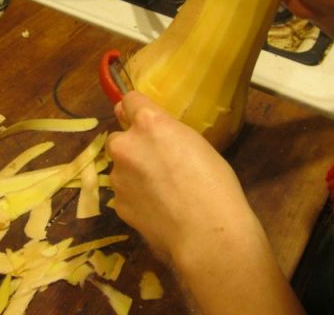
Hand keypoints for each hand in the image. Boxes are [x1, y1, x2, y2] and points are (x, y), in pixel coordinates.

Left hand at [106, 91, 253, 259]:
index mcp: (150, 123)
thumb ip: (169, 135)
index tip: (140, 116)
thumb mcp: (197, 144)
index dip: (136, 109)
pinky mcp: (118, 204)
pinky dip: (136, 198)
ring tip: (161, 192)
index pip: (130, 101)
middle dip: (132, 146)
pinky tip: (158, 210)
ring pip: (121, 168)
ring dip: (133, 174)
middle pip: (118, 137)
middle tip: (156, 162)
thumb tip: (156, 137)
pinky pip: (124, 194)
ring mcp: (118, 176)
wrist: (207, 232)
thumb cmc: (215, 183)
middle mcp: (127, 145)